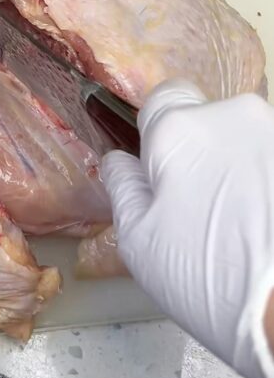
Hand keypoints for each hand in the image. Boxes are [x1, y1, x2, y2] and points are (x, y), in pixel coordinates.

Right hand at [102, 79, 273, 377]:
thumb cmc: (211, 277)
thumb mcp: (140, 244)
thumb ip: (122, 189)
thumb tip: (119, 161)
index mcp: (178, 129)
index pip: (160, 100)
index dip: (157, 138)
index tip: (164, 178)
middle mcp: (232, 115)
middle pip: (206, 123)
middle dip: (201, 156)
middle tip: (201, 212)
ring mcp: (273, 133)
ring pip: (243, 141)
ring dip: (237, 169)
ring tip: (242, 225)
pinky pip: (268, 159)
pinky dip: (264, 182)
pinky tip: (265, 226)